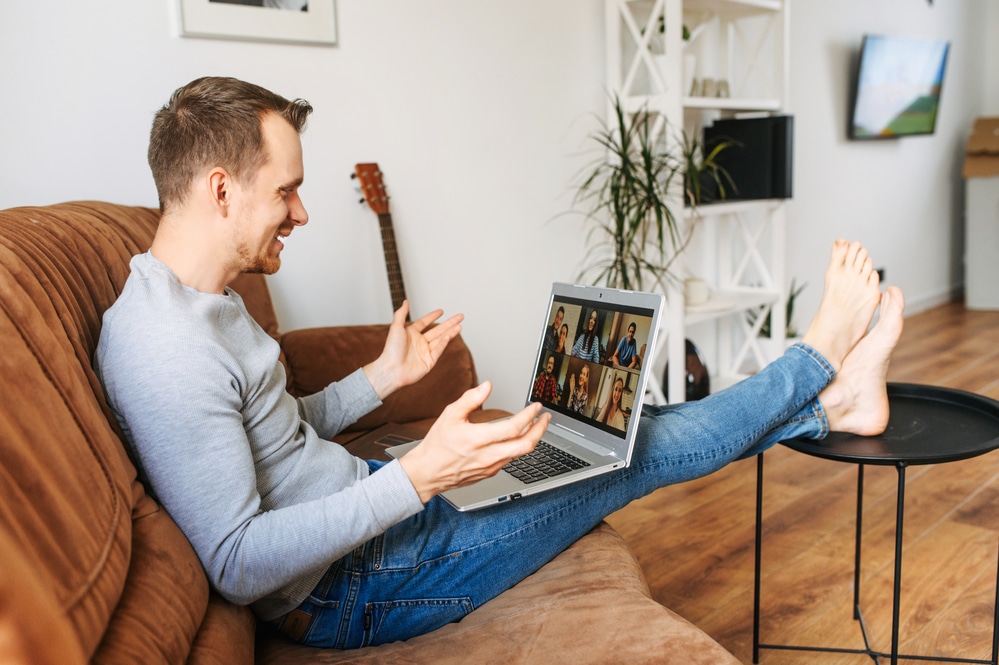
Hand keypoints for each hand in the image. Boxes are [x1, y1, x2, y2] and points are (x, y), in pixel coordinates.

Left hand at [364, 301, 463, 399]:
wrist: (391, 370)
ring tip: (460, 325)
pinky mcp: (429, 362)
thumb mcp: (396, 327)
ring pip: (440, 340)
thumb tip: (405, 301)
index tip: (441, 311)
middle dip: (449, 323)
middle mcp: (419, 342)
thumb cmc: (391, 350)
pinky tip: (449, 336)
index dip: (432, 316)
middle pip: (437, 330)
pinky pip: (438, 350)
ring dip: (450, 332)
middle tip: (460, 316)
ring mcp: (425, 352)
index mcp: (411, 334)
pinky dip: (443, 343)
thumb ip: (401, 314)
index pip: (424, 322)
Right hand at [398, 382, 549, 502]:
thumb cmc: (437, 445)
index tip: (536, 406)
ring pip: (521, 454)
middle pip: (525, 445)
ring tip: (537, 426)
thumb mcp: (449, 415)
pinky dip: (519, 447)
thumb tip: (487, 386)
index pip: (513, 427)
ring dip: (532, 438)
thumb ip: (470, 399)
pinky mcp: (490, 473)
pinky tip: (518, 439)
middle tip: (546, 418)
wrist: (427, 473)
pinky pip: (511, 459)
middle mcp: (487, 455)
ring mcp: (491, 466)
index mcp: (478, 439)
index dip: (528, 416)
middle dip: (541, 430)